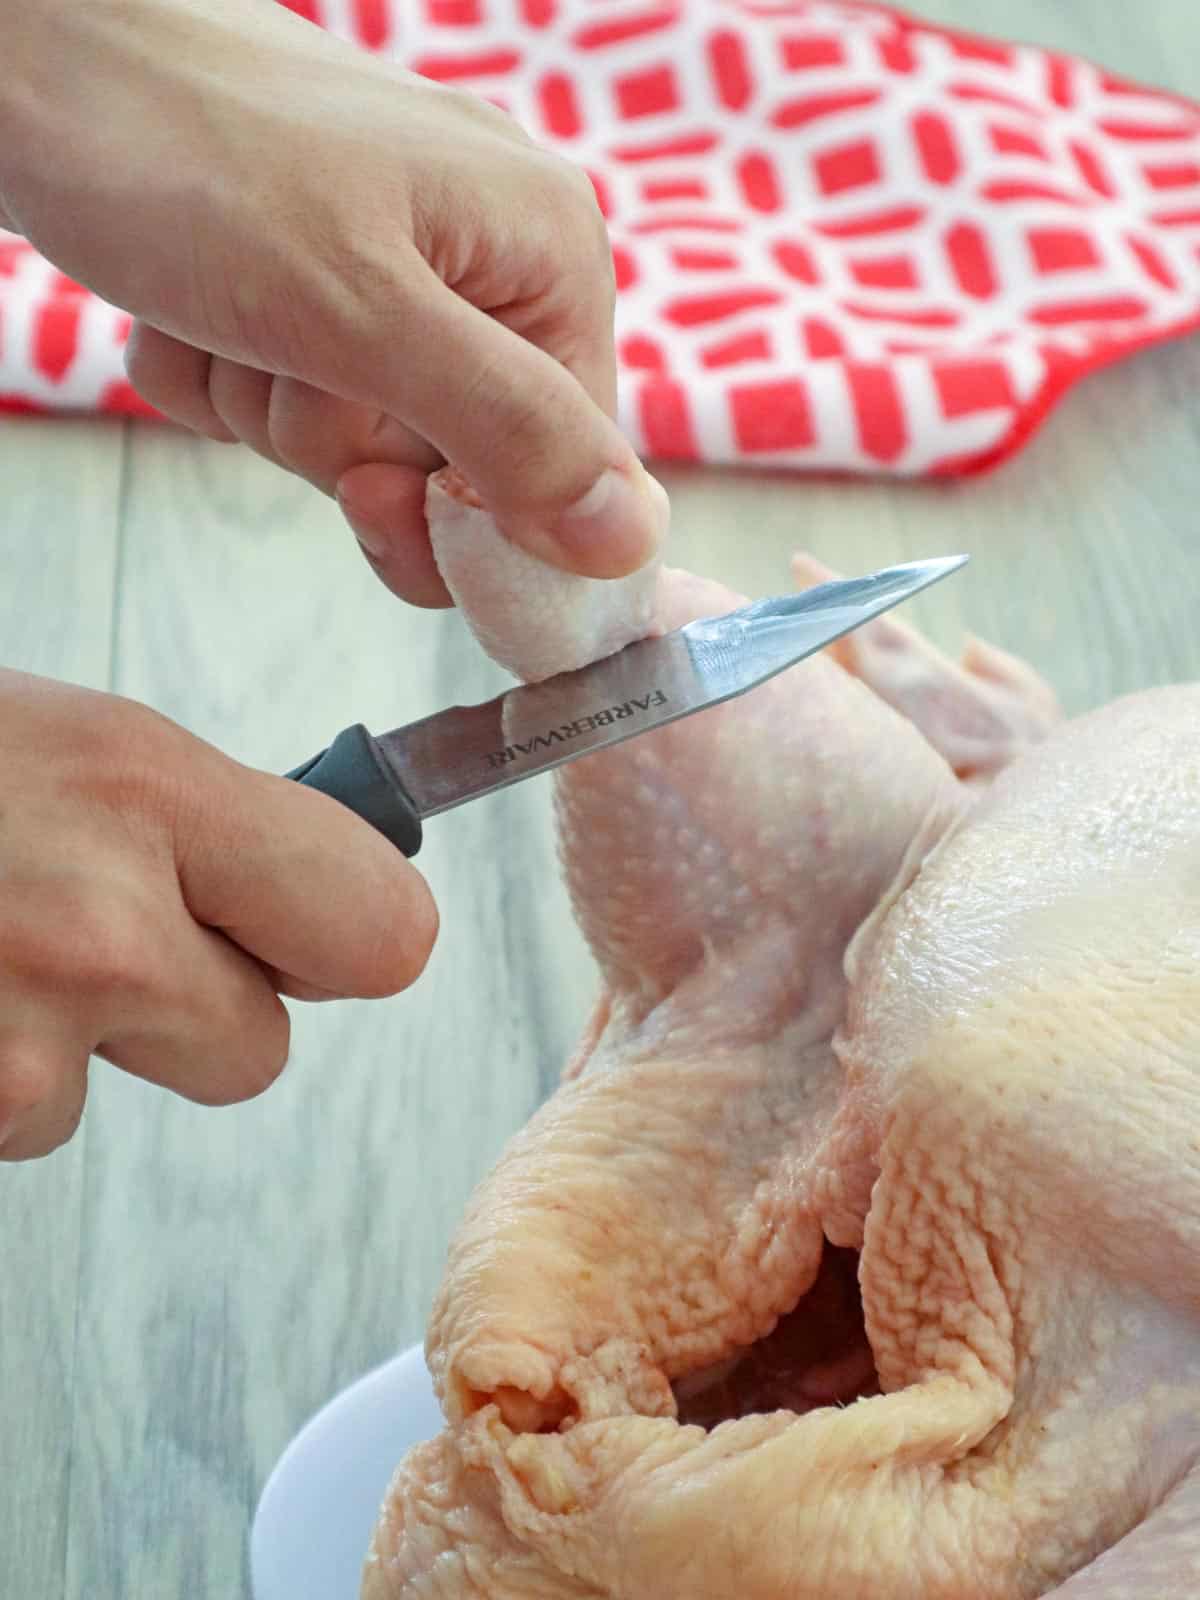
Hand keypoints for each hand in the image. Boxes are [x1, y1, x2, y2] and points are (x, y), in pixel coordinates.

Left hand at [0, 0, 663, 606]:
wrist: (33, 47)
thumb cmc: (192, 153)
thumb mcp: (365, 313)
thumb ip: (509, 431)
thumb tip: (631, 541)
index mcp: (544, 259)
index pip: (565, 469)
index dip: (468, 515)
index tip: (371, 492)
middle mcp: (486, 266)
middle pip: (452, 469)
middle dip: (339, 441)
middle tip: (280, 356)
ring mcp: (395, 274)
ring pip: (352, 447)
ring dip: (263, 405)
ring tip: (222, 306)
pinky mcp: (310, 288)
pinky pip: (282, 406)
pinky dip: (218, 379)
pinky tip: (188, 304)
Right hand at [0, 670, 436, 1159]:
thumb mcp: (71, 744)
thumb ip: (200, 819)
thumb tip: (294, 883)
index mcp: (145, 787)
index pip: (384, 930)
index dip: (345, 939)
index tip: (304, 931)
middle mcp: (101, 919)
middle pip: (258, 1049)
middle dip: (194, 1009)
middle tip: (98, 936)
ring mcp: (23, 1036)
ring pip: (127, 1093)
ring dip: (70, 1045)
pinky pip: (23, 1130)